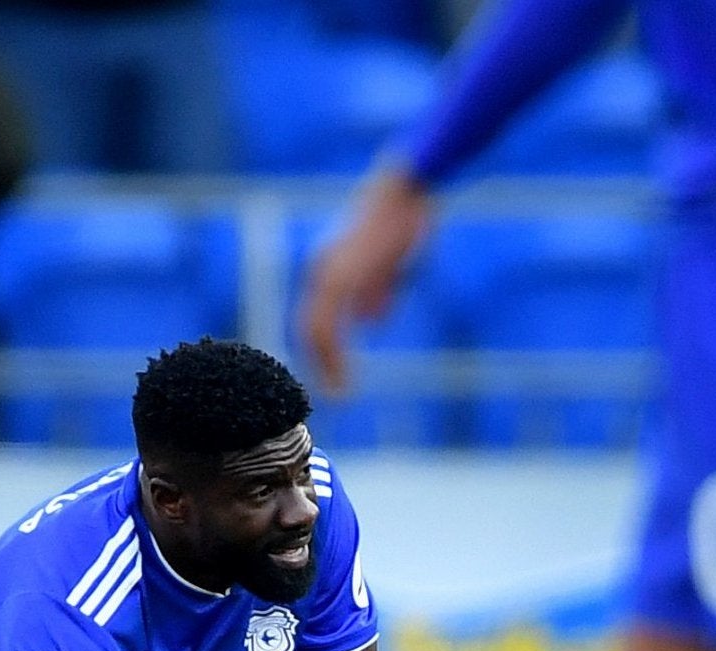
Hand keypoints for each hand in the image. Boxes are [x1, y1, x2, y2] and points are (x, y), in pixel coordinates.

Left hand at [298, 163, 433, 395]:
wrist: (407, 188)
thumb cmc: (403, 219)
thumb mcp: (390, 265)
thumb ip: (377, 294)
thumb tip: (371, 323)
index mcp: (329, 269)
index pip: (315, 319)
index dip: (321, 351)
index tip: (331, 376)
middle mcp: (321, 273)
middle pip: (308, 331)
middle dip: (319, 367)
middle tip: (332, 396)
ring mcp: (329, 275)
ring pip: (315, 334)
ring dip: (326, 368)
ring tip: (340, 396)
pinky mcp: (342, 279)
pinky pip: (330, 327)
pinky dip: (335, 359)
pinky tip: (346, 380)